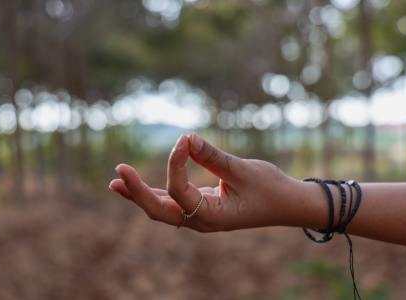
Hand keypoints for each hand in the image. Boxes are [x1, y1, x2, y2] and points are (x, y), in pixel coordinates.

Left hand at [109, 133, 325, 231]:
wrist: (289, 205)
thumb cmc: (271, 189)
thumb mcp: (243, 170)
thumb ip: (212, 156)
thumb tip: (186, 137)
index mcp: (212, 217)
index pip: (180, 190)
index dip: (176, 163)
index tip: (184, 139)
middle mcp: (201, 221)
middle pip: (160, 210)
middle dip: (137, 192)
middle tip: (118, 173)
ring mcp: (200, 217)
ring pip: (162, 208)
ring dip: (140, 195)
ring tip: (116, 182)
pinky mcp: (202, 208)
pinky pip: (173, 202)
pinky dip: (155, 193)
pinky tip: (137, 186)